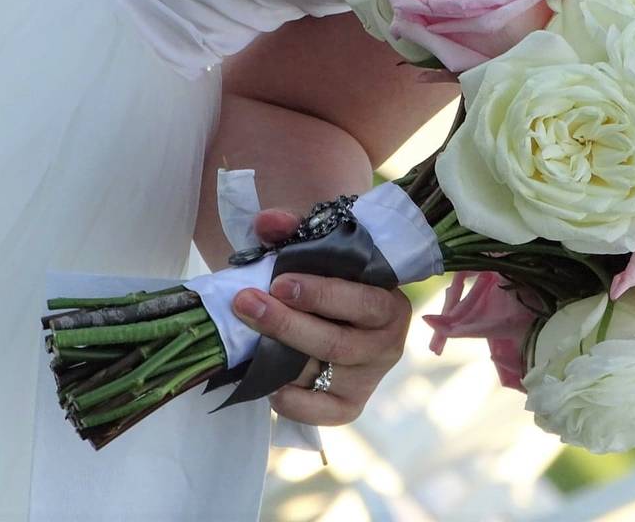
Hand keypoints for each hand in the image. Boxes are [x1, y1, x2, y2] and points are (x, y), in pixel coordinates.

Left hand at [231, 209, 410, 425]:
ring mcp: (369, 378)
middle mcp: (386, 344)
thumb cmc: (330, 280)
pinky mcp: (350, 405)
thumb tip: (268, 222)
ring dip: (280, 358)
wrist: (333, 313)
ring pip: (322, 373)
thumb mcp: (318, 253)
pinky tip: (269, 383)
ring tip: (246, 340)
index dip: (321, 294)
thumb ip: (294, 232)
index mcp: (389, 303)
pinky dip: (293, 401)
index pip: (362, 301)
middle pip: (336, 342)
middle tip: (246, 304)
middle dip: (286, 323)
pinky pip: (321, 413)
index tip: (279, 283)